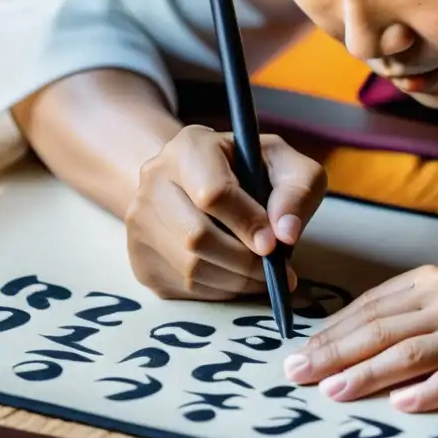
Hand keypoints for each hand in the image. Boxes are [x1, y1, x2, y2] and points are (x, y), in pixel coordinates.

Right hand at [125, 127, 326, 300]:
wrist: (203, 182)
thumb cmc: (254, 173)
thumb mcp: (289, 167)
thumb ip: (298, 191)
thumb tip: (285, 234)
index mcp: (190, 146)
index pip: (213, 193)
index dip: (247, 223)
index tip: (273, 245)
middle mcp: (154, 178)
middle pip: (196, 236)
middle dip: (244, 261)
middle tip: (275, 270)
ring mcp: (139, 218)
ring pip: (189, 268)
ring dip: (235, 281)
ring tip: (262, 275)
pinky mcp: (139, 255)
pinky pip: (181, 287)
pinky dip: (218, 291)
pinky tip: (237, 277)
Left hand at [283, 266, 437, 412]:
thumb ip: (413, 305)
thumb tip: (358, 332)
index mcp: (436, 281)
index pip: (372, 306)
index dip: (333, 328)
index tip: (301, 347)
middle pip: (380, 328)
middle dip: (333, 351)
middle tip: (297, 370)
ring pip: (407, 353)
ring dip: (365, 373)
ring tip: (331, 390)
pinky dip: (424, 393)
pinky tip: (399, 405)